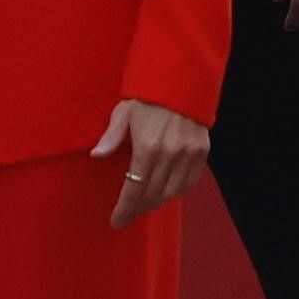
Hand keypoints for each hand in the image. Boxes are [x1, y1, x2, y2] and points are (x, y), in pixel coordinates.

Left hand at [100, 95, 210, 222]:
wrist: (180, 78)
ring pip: (173, 193)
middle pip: (153, 195)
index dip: (125, 208)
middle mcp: (170, 154)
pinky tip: (166, 194)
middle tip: (127, 215)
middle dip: (138, 209)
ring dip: (157, 203)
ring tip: (144, 206)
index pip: (134, 189)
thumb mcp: (123, 112)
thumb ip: (111, 137)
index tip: (116, 220)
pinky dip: (177, 192)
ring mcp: (189, 154)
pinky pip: (190, 182)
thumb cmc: (147, 95)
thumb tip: (96, 155)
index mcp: (148, 147)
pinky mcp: (202, 151)